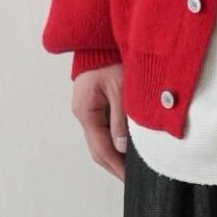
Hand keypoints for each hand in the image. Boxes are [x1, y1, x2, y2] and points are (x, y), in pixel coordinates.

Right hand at [71, 63, 127, 180]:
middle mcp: (84, 112)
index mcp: (85, 111)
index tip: (129, 179)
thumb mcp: (119, 88)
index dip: (115, 166)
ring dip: (115, 152)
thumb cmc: (110, 57)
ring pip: (102, 138)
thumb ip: (120, 120)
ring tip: (132, 166)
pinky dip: (116, 138)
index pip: (100, 148)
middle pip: (98, 147)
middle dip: (114, 164)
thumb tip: (121, 148)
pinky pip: (106, 126)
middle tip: (131, 178)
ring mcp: (90, 107)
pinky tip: (128, 144)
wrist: (102, 36)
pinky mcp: (98, 101)